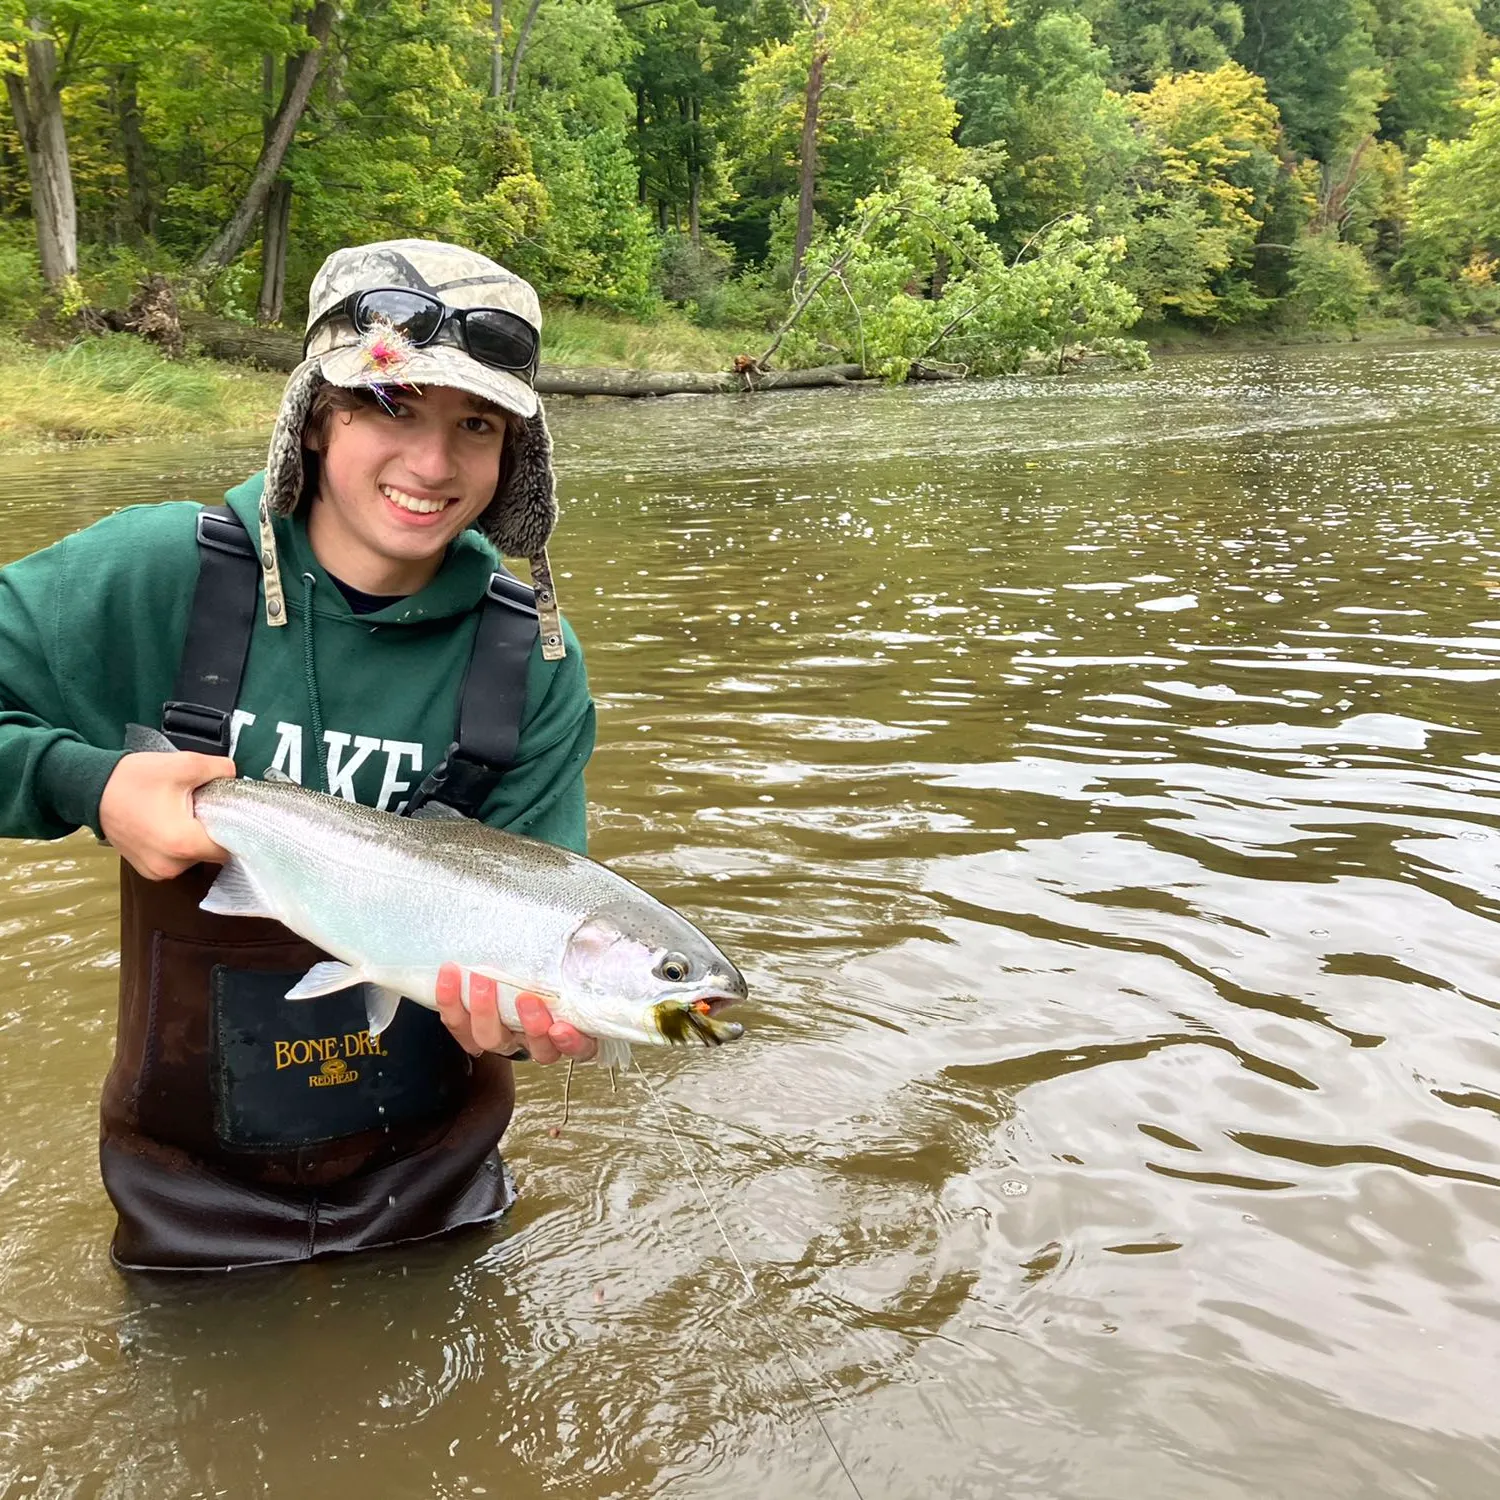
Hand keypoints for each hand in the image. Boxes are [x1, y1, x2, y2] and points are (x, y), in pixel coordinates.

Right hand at [99, 750, 233, 880]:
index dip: (237, 829)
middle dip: (215, 830)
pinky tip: (171, 823)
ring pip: (197, 857)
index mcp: (183, 844)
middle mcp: (172, 866)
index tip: (234, 813)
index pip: (230, 847)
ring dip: (196, 838)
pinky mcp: (149, 870)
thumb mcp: (183, 764)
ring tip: (184, 813)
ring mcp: (158, 872)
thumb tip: (236, 777)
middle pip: (214, 853)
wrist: (91, 789)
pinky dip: (180, 844)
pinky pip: (178, 860)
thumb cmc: (133, 779)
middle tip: (204, 806)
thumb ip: (220, 769)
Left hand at [434, 963, 598, 1063]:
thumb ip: (590, 951)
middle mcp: (536, 1040)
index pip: (579, 1048)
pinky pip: (459, 1026)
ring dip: (487, 1013)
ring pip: (492, 1040)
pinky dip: (452, 1002)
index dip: (571, 1042)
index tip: (562, 1027)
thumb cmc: (551, 964)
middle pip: (536, 1048)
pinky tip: (450, 975)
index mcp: (569, 1029)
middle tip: (526, 999)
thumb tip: (596, 938)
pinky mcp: (470, 1030)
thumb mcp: (580, 957)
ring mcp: (502, 1037)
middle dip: (531, 1025)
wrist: (508, 967)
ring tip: (483, 981)